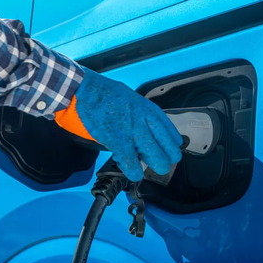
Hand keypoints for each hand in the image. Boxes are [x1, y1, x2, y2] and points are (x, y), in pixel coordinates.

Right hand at [68, 69, 182, 180]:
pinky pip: (133, 165)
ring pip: (158, 162)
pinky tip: (132, 172)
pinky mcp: (119, 142)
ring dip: (151, 168)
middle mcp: (148, 122)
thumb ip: (145, 118)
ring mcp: (135, 132)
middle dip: (162, 162)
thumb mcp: (135, 101)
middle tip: (152, 161)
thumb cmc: (109, 95)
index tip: (160, 152)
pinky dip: (133, 172)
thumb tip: (150, 135)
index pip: (174, 140)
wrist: (88, 90)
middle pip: (171, 154)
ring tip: (140, 164)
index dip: (168, 150)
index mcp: (153, 112)